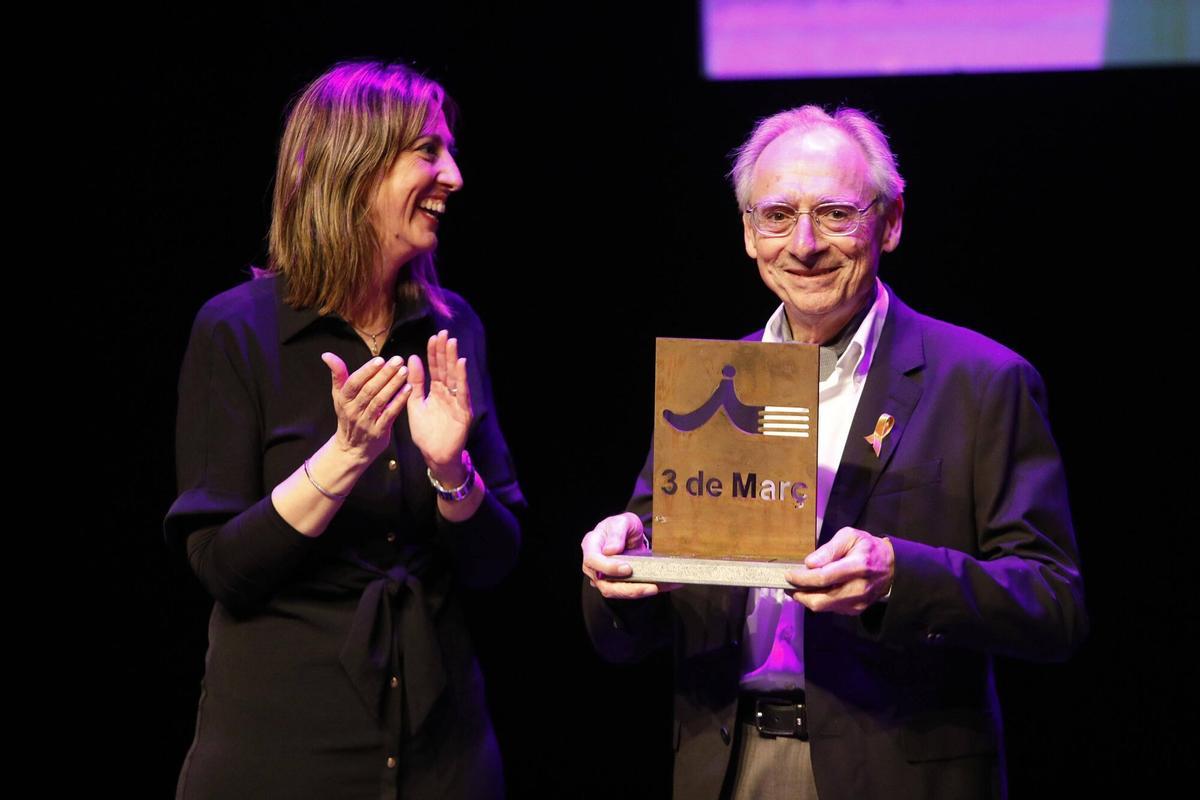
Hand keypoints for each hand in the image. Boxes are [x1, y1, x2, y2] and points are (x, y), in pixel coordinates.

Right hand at [322, 352, 411, 463]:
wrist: (352, 448)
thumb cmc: (348, 415)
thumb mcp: (340, 396)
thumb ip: (338, 374)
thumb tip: (327, 355)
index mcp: (344, 400)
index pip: (354, 382)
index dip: (367, 371)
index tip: (380, 359)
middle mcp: (353, 411)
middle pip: (369, 390)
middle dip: (385, 374)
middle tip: (398, 360)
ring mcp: (366, 422)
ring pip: (380, 401)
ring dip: (393, 385)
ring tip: (405, 371)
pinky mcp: (379, 431)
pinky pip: (390, 414)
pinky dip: (399, 401)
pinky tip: (408, 389)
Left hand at [407, 330, 471, 479]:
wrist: (435, 456)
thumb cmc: (426, 434)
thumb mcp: (415, 405)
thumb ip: (414, 384)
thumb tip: (411, 359)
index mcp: (436, 392)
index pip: (435, 369)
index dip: (434, 354)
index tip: (432, 337)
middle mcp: (448, 394)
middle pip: (446, 369)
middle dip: (444, 352)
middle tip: (443, 333)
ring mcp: (456, 402)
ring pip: (455, 377)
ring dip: (453, 360)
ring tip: (452, 343)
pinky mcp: (463, 412)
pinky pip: (462, 393)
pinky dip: (462, 378)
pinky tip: (461, 364)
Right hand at [581, 513, 678, 598]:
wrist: (628, 534)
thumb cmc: (621, 526)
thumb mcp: (622, 522)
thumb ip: (617, 533)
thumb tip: (610, 550)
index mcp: (591, 544)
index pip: (593, 560)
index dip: (609, 567)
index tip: (627, 568)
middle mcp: (593, 564)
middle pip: (603, 582)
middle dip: (627, 588)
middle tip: (649, 586)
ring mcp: (600, 576)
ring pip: (613, 591)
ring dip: (634, 593)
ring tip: (653, 588)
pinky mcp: (612, 584)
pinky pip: (623, 592)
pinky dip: (638, 592)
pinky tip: (653, 587)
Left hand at [785, 527, 894, 614]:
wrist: (892, 566)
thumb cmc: (868, 548)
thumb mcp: (849, 536)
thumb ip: (828, 549)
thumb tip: (809, 563)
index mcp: (858, 566)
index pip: (823, 578)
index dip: (802, 579)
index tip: (789, 575)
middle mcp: (859, 588)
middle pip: (821, 600)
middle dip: (800, 594)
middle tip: (789, 585)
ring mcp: (858, 602)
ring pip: (823, 607)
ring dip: (807, 598)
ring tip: (798, 587)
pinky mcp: (857, 610)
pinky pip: (831, 609)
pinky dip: (819, 600)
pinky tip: (815, 590)